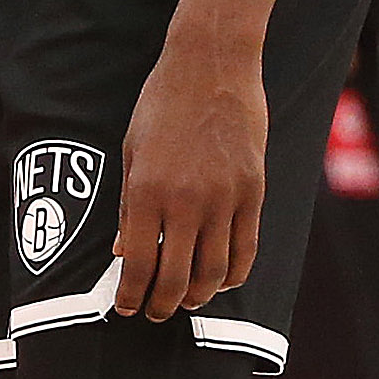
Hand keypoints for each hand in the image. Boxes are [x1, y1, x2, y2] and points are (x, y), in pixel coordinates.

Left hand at [113, 21, 266, 319]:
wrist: (211, 65)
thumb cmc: (161, 104)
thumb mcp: (132, 151)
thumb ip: (130, 206)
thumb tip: (124, 253)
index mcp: (148, 190)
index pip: (140, 263)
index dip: (132, 295)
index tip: (127, 309)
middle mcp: (187, 201)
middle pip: (177, 278)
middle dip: (162, 305)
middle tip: (154, 313)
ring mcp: (225, 199)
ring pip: (214, 272)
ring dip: (197, 296)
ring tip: (185, 300)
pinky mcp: (254, 192)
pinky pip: (246, 250)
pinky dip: (232, 275)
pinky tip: (219, 281)